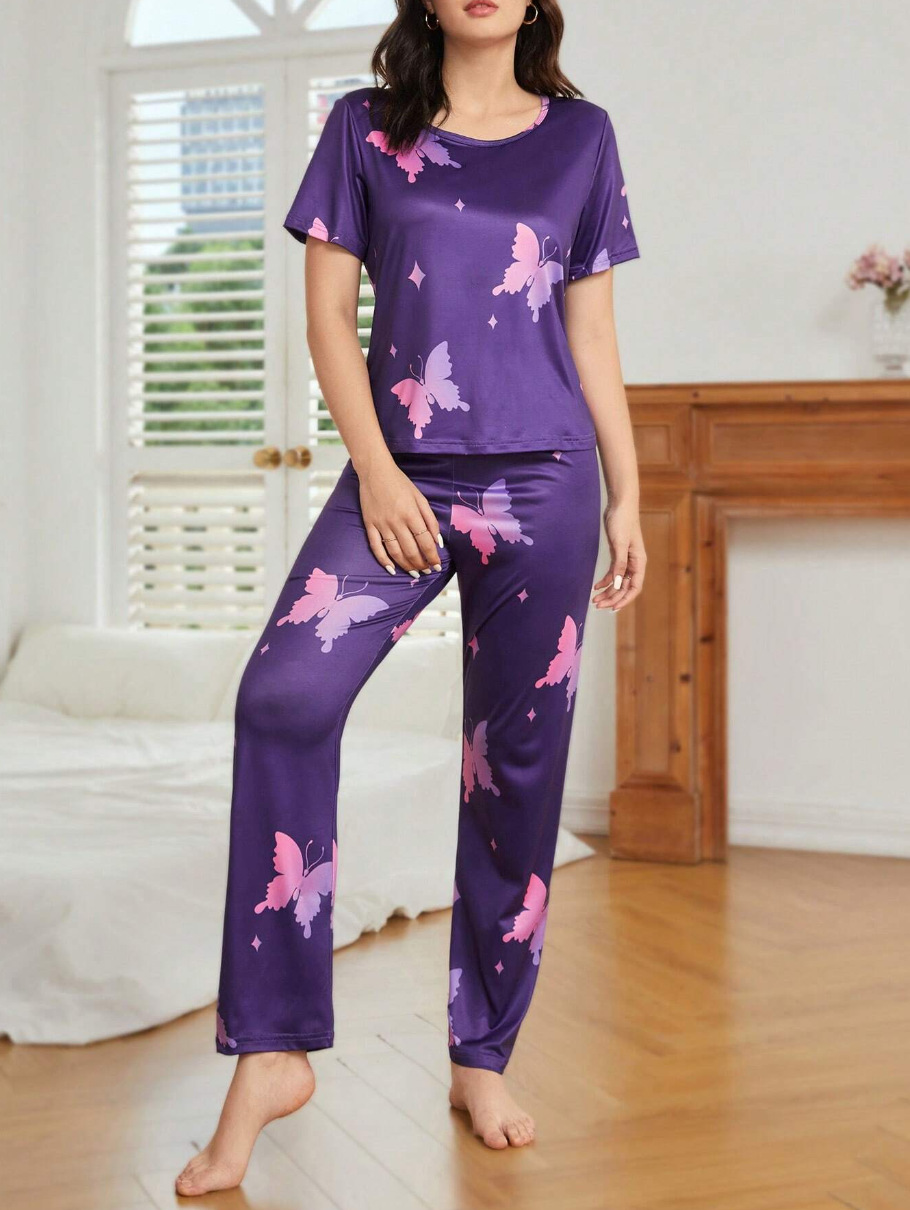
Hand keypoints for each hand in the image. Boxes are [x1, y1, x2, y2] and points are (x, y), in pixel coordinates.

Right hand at [358, 460, 442, 577]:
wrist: (375, 472)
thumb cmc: (401, 484)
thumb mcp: (420, 498)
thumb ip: (430, 520)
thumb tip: (438, 541)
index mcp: (412, 514)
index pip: (425, 542)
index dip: (432, 557)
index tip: (437, 565)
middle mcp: (397, 522)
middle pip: (411, 551)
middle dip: (421, 564)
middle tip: (427, 571)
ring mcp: (381, 525)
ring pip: (395, 552)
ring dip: (406, 566)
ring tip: (415, 573)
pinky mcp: (369, 525)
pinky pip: (376, 547)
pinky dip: (383, 561)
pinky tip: (392, 570)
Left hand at [592, 500, 645, 611]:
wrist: (620, 505)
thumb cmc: (623, 521)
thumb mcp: (620, 544)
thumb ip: (619, 564)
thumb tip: (617, 584)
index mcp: (639, 562)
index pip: (634, 587)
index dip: (624, 599)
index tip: (612, 608)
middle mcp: (634, 563)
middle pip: (624, 587)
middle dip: (612, 598)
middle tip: (597, 605)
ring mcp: (626, 560)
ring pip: (617, 582)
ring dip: (607, 591)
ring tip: (594, 600)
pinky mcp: (617, 554)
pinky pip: (612, 573)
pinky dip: (604, 581)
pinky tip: (595, 586)